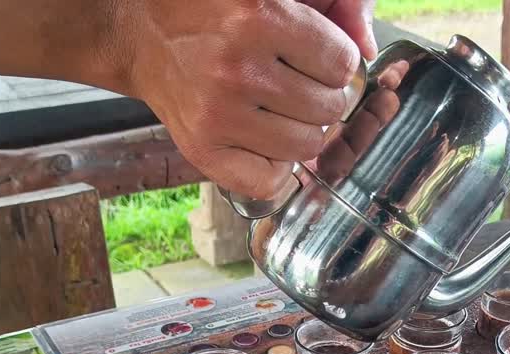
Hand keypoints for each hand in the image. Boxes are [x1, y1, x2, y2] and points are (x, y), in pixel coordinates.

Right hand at [124, 0, 363, 198]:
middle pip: (329, 107)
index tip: (318, 58)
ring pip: (307, 146)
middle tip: (296, 84)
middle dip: (322, 96)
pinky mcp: (201, 149)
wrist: (143, 36)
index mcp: (259, 16)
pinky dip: (275, 167)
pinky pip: (269, 181)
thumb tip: (366, 49)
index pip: (342, 63)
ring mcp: (218, 114)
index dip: (337, 62)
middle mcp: (238, 67)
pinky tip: (264, 140)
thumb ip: (332, 8)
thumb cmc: (213, 11)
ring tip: (278, 110)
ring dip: (301, 130)